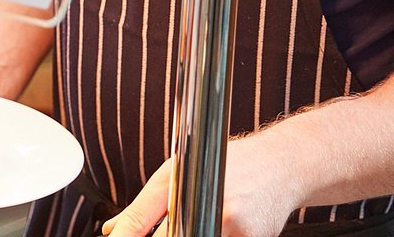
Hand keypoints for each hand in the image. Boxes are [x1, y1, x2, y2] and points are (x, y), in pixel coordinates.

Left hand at [101, 136, 298, 236]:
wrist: (280, 165)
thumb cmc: (229, 166)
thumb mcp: (181, 172)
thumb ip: (146, 206)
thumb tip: (113, 229)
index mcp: (178, 178)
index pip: (140, 216)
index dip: (126, 235)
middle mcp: (200, 196)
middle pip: (168, 236)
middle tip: (177, 225)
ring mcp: (227, 220)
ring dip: (194, 231)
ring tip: (211, 216)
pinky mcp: (249, 236)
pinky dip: (219, 235)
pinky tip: (229, 226)